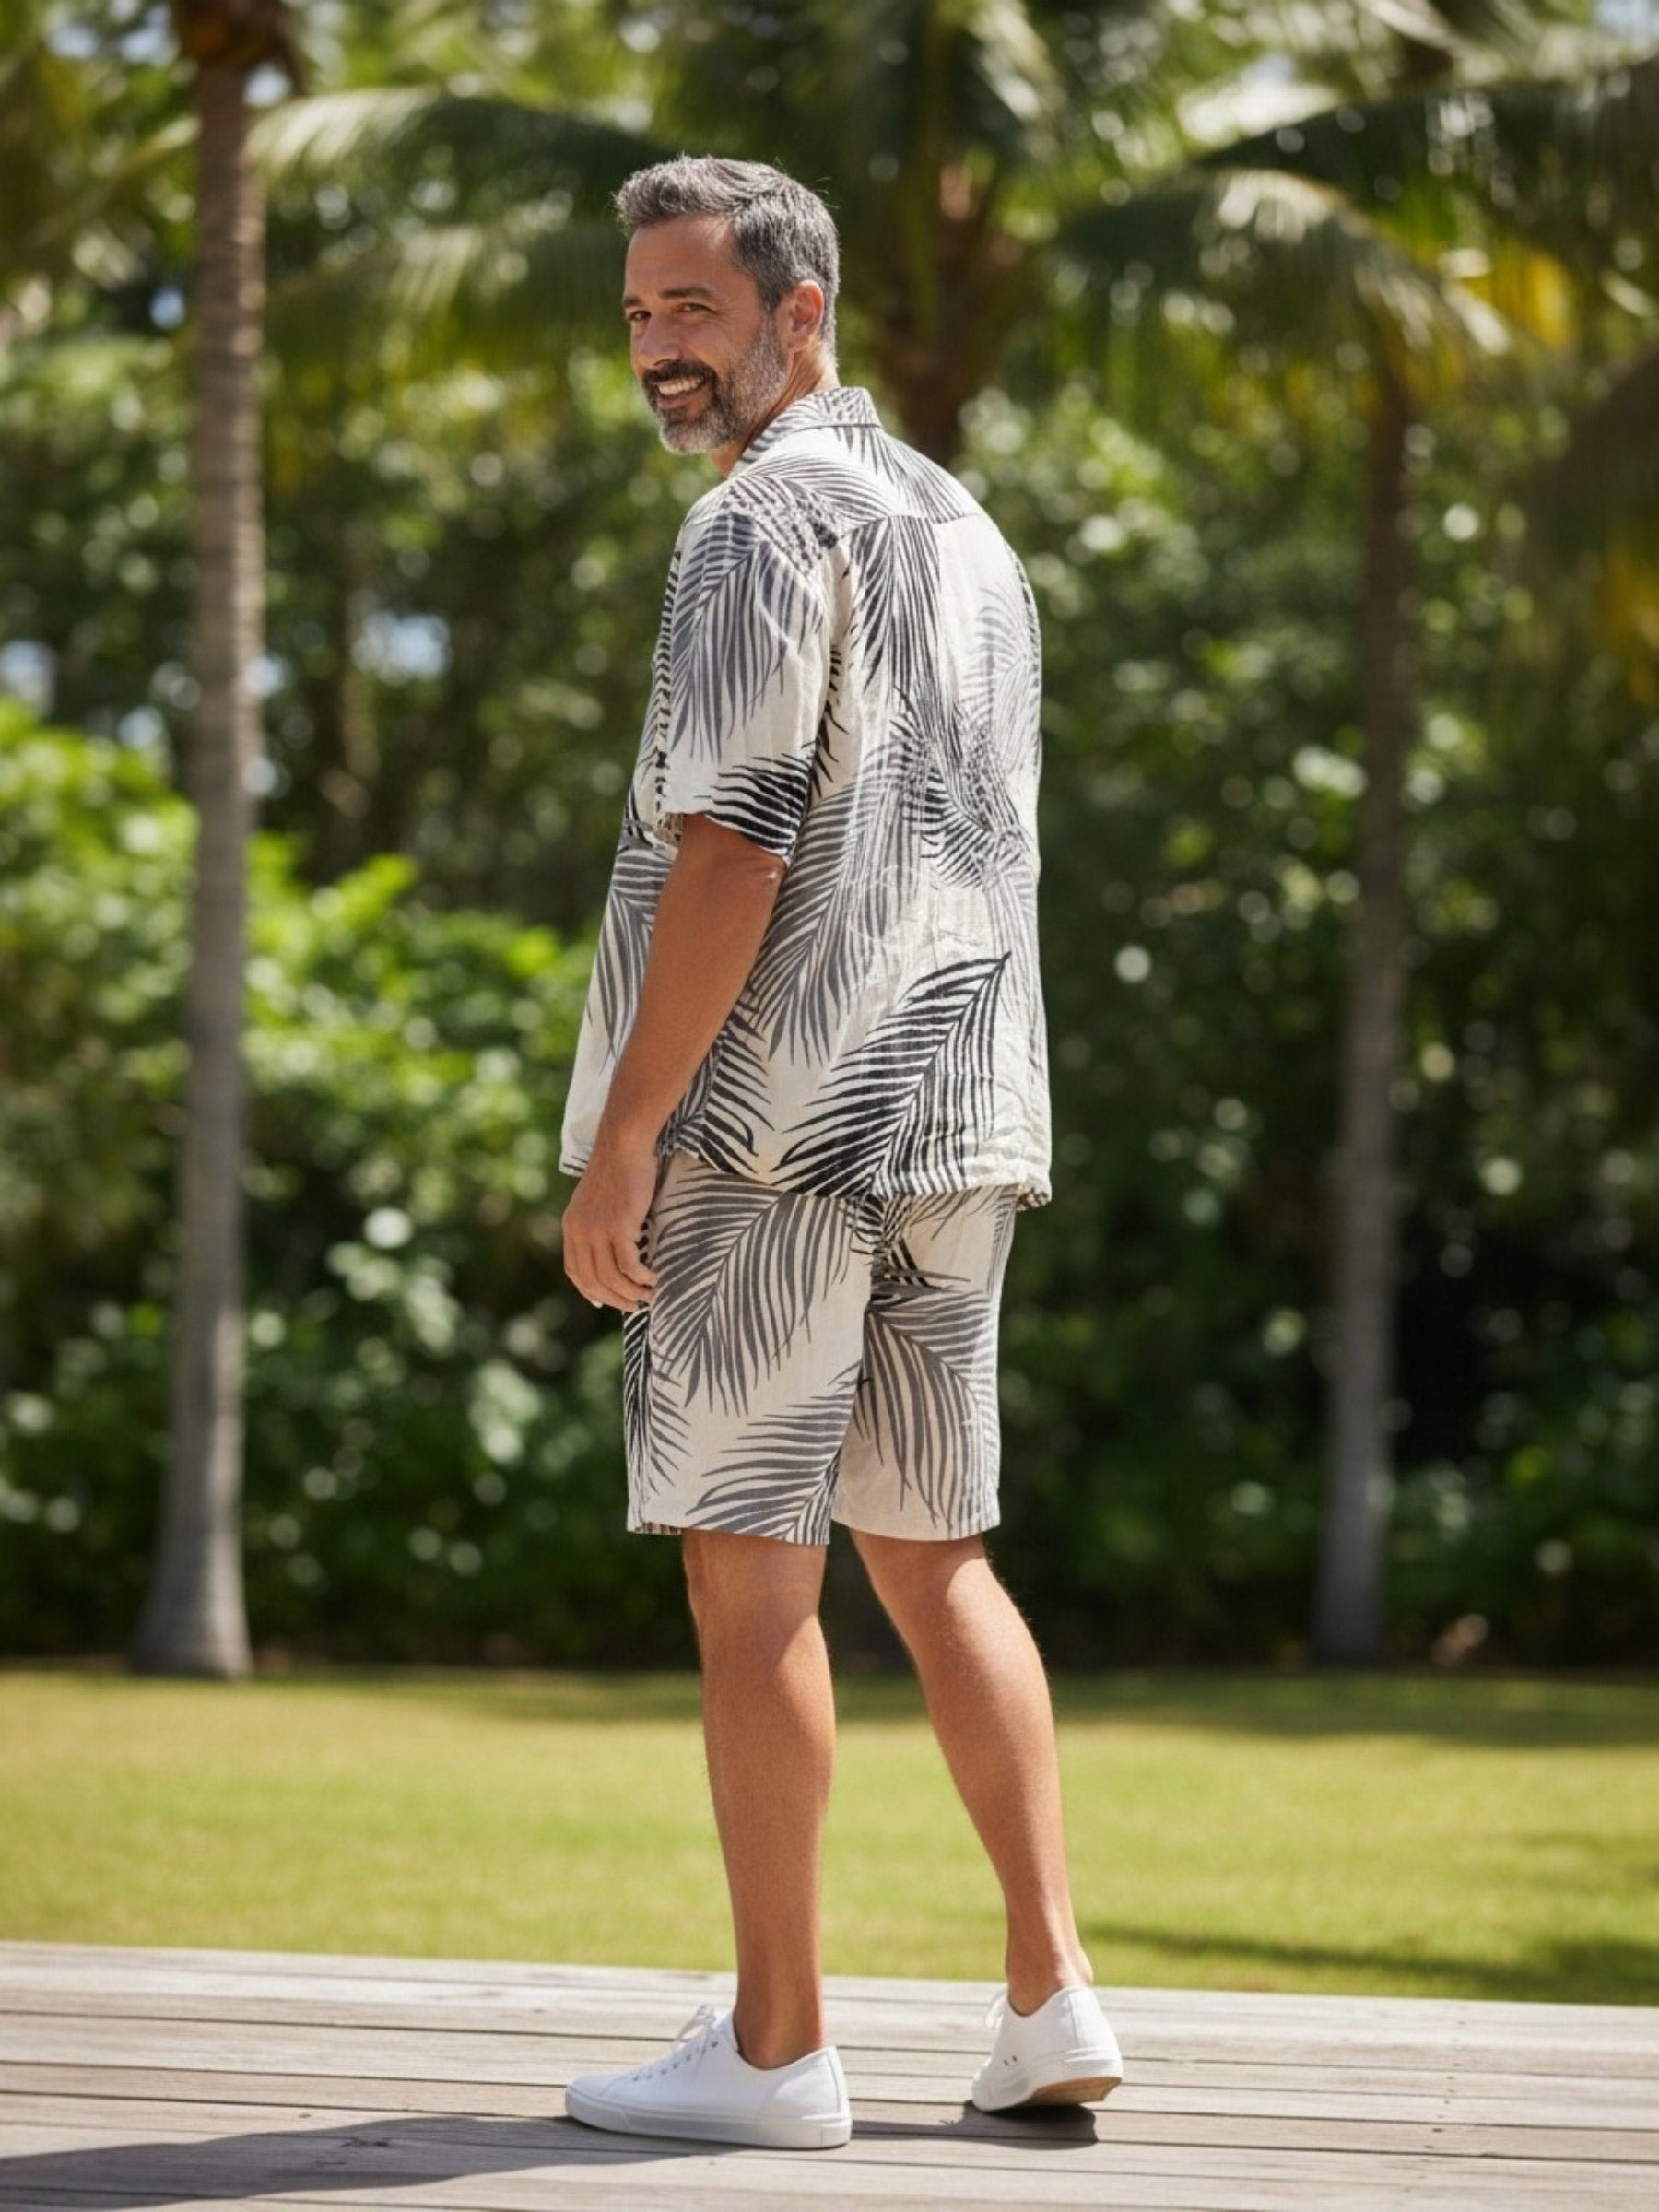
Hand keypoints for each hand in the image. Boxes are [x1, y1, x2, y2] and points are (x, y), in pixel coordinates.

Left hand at [561, 1130, 662, 1312]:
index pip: (575, 1271)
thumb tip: (611, 1245)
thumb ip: (597, 1223)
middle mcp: (579, 1232)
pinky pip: (629, 1266)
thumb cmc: (619, 1169)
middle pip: (593, 1281)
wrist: (623, 1146)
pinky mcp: (618, 1227)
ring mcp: (597, 1231)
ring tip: (649, 1296)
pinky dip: (641, 1278)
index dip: (590, 1291)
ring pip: (612, 1278)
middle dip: (614, 1299)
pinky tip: (653, 1278)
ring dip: (631, 1293)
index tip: (606, 1302)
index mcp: (571, 1226)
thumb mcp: (598, 1200)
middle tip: (634, 1306)